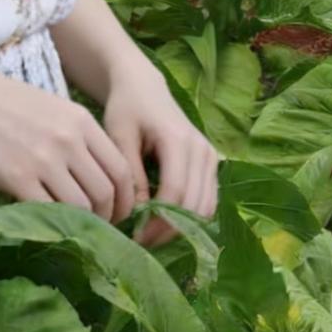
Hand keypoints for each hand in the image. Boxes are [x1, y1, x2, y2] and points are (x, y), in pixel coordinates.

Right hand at [0, 51, 140, 224]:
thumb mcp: (45, 107)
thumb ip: (71, 136)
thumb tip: (86, 176)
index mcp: (80, 120)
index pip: (121, 169)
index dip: (125, 199)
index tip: (116, 213)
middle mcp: (69, 140)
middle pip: (108, 193)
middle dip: (108, 218)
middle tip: (97, 230)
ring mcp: (44, 160)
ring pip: (83, 209)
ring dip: (82, 226)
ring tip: (71, 231)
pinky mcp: (16, 178)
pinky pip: (48, 214)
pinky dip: (52, 226)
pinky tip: (44, 227)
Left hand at [102, 69, 220, 248]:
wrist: (144, 87)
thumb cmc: (126, 109)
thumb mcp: (119, 137)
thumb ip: (130, 174)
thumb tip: (139, 214)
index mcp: (178, 140)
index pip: (175, 191)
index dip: (157, 220)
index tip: (136, 237)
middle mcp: (201, 149)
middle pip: (194, 204)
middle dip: (169, 229)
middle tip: (142, 243)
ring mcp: (210, 157)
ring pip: (206, 207)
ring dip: (182, 228)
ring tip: (153, 236)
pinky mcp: (211, 163)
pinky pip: (209, 200)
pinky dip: (192, 217)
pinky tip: (167, 224)